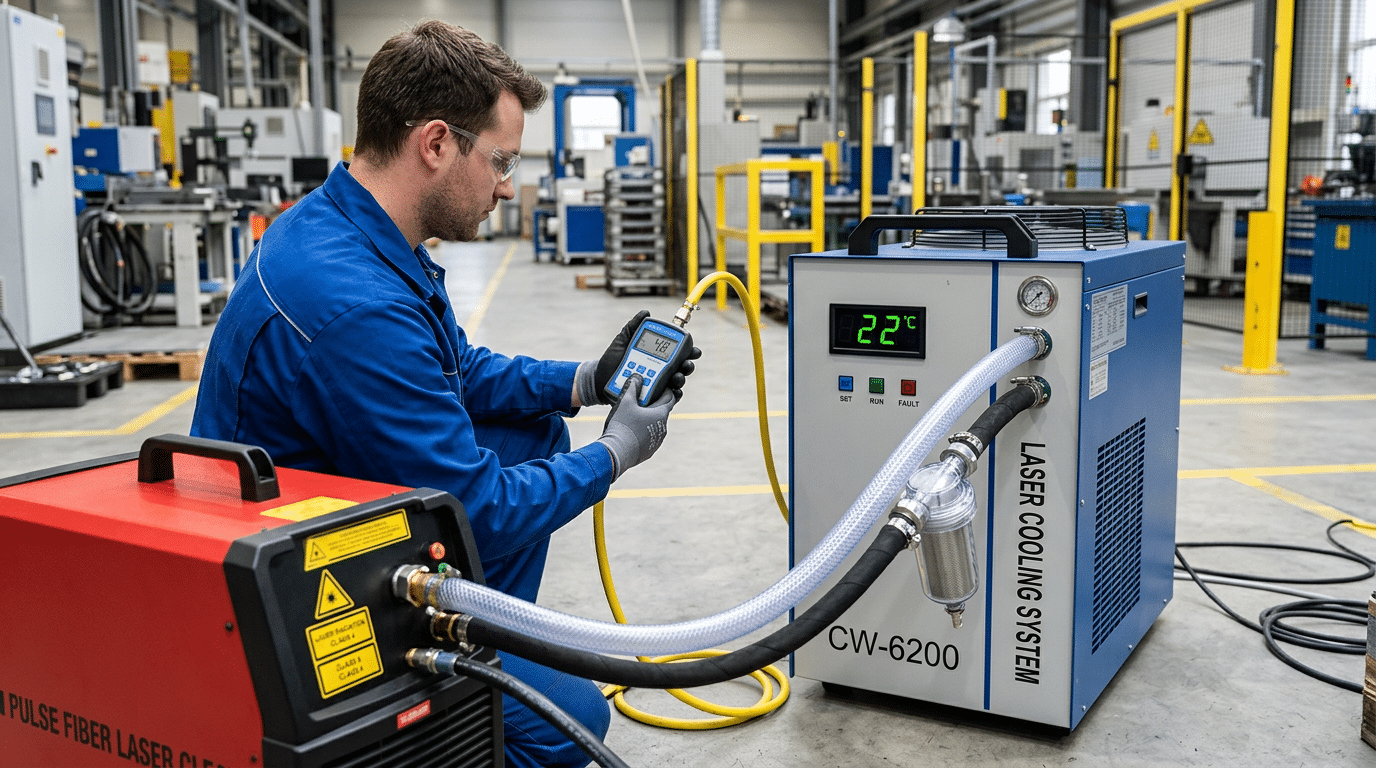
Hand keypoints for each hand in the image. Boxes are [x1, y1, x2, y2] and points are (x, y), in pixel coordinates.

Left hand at [575, 310, 701, 404]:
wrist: (598, 380)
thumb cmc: (611, 361)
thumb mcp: (622, 341)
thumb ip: (633, 327)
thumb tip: (645, 312)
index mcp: (656, 356)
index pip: (677, 352)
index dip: (688, 350)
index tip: (693, 350)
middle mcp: (660, 370)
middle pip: (681, 368)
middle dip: (688, 365)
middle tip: (686, 364)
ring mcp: (657, 384)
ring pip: (676, 382)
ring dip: (681, 379)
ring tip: (676, 377)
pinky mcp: (652, 398)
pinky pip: (667, 399)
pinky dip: (673, 396)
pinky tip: (673, 392)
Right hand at [597, 375, 674, 478]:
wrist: (617, 453)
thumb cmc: (623, 425)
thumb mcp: (625, 401)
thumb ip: (632, 387)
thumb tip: (637, 376)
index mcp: (661, 414)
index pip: (670, 398)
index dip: (665, 390)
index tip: (659, 385)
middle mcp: (663, 428)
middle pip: (662, 412)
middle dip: (654, 404)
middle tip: (644, 397)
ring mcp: (657, 441)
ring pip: (655, 426)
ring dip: (648, 419)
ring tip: (636, 414)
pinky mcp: (649, 451)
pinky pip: (648, 438)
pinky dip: (643, 432)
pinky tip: (632, 429)